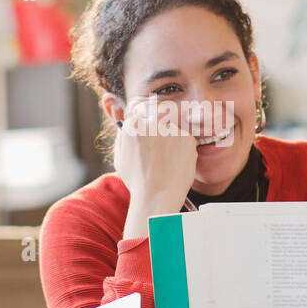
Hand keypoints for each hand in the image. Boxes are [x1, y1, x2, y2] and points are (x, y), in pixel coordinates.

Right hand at [108, 93, 197, 238]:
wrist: (157, 197)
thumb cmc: (137, 181)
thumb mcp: (120, 156)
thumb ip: (122, 134)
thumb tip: (119, 114)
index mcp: (132, 125)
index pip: (139, 110)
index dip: (144, 121)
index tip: (148, 132)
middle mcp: (151, 123)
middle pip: (157, 118)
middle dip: (158, 133)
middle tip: (158, 154)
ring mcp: (171, 130)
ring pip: (172, 131)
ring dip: (171, 142)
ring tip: (165, 164)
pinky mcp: (187, 138)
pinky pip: (185, 140)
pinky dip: (182, 151)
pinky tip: (175, 165)